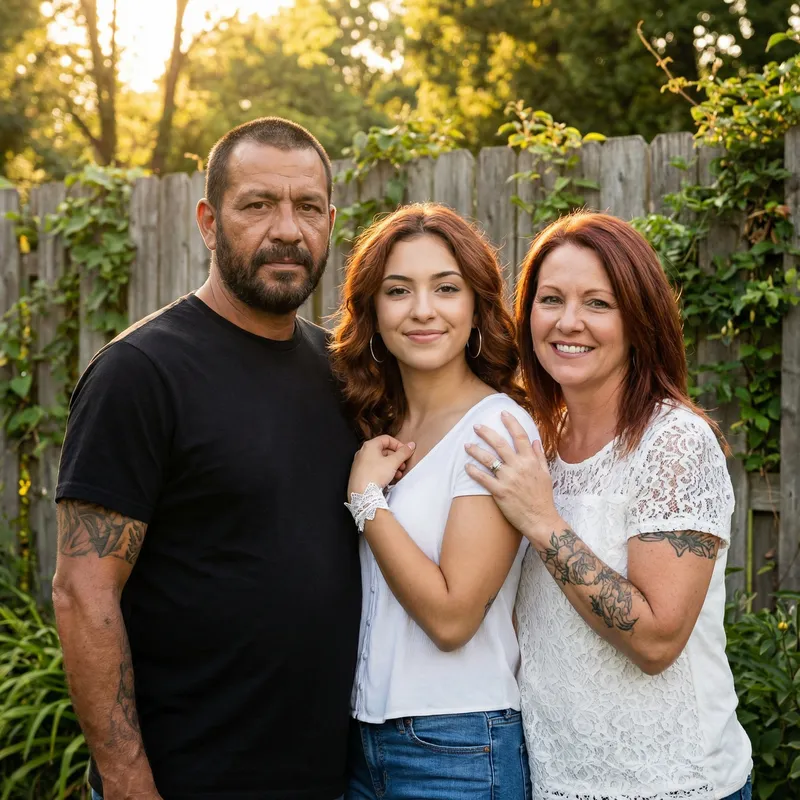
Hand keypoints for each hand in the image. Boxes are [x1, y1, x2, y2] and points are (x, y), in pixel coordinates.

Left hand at [348, 435, 415, 496]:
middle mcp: (363, 452)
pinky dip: (385, 471)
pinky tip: (391, 479)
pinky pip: (375, 468)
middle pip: (384, 450)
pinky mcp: (361, 473)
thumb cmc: (375, 475)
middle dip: (396, 458)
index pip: (387, 439)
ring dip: (392, 466)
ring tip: (399, 474)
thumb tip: (411, 445)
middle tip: (403, 465)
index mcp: (370, 446)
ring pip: (380, 460)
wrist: (362, 494)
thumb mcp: (393, 463)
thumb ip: (403, 452)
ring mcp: (361, 463)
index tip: (406, 452)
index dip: (398, 444)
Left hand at [464, 411, 561, 540]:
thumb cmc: (543, 497)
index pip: (520, 436)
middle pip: (500, 444)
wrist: (541, 519)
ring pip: (488, 459)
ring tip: (466, 445)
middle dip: (486, 433)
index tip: (502, 413)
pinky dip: (473, 471)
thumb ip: (539, 456)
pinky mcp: (500, 492)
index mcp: (531, 461)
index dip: (511, 423)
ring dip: (475, 450)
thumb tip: (535, 440)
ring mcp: (509, 479)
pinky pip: (483, 478)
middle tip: (476, 426)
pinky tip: (466, 466)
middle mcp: (519, 467)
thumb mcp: (546, 474)